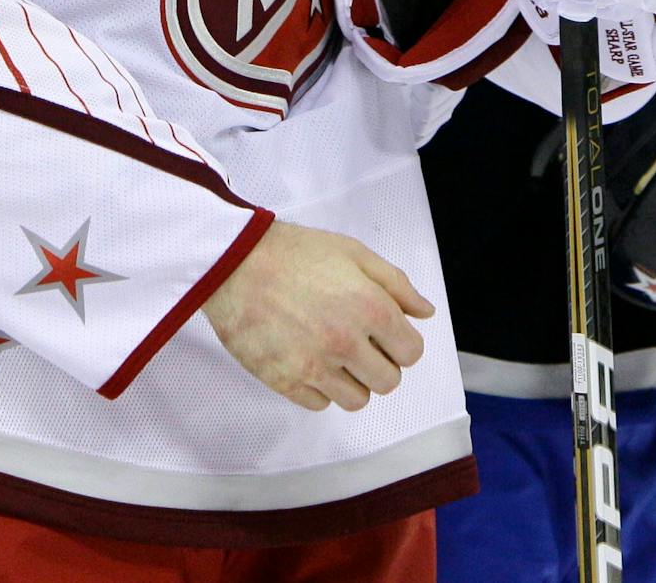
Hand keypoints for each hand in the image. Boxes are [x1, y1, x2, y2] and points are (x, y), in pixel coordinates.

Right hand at [201, 221, 432, 411]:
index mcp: (370, 309)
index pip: (411, 353)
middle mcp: (346, 343)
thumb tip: (425, 313)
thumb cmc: (292, 251)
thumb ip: (395, 283)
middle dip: (378, 363)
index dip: (400, 341)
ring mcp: (314, 366)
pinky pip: (319, 404)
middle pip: (388, 382)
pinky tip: (306, 359)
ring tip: (330, 353)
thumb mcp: (351, 252)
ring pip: (356, 400)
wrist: (230, 261)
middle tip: (356, 342)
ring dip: (350, 380)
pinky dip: (318, 388)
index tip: (383, 332)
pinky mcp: (284, 381)